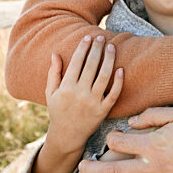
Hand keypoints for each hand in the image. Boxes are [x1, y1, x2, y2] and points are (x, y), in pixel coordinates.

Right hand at [45, 35, 122, 154]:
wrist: (67, 135)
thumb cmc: (58, 111)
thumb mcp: (51, 93)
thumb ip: (54, 72)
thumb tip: (55, 53)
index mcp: (66, 87)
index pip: (76, 62)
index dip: (83, 48)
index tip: (88, 37)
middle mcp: (80, 93)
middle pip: (91, 66)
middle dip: (96, 49)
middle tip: (101, 37)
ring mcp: (93, 102)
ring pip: (104, 77)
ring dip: (109, 60)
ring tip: (111, 47)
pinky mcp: (103, 110)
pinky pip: (113, 94)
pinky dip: (119, 82)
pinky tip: (121, 69)